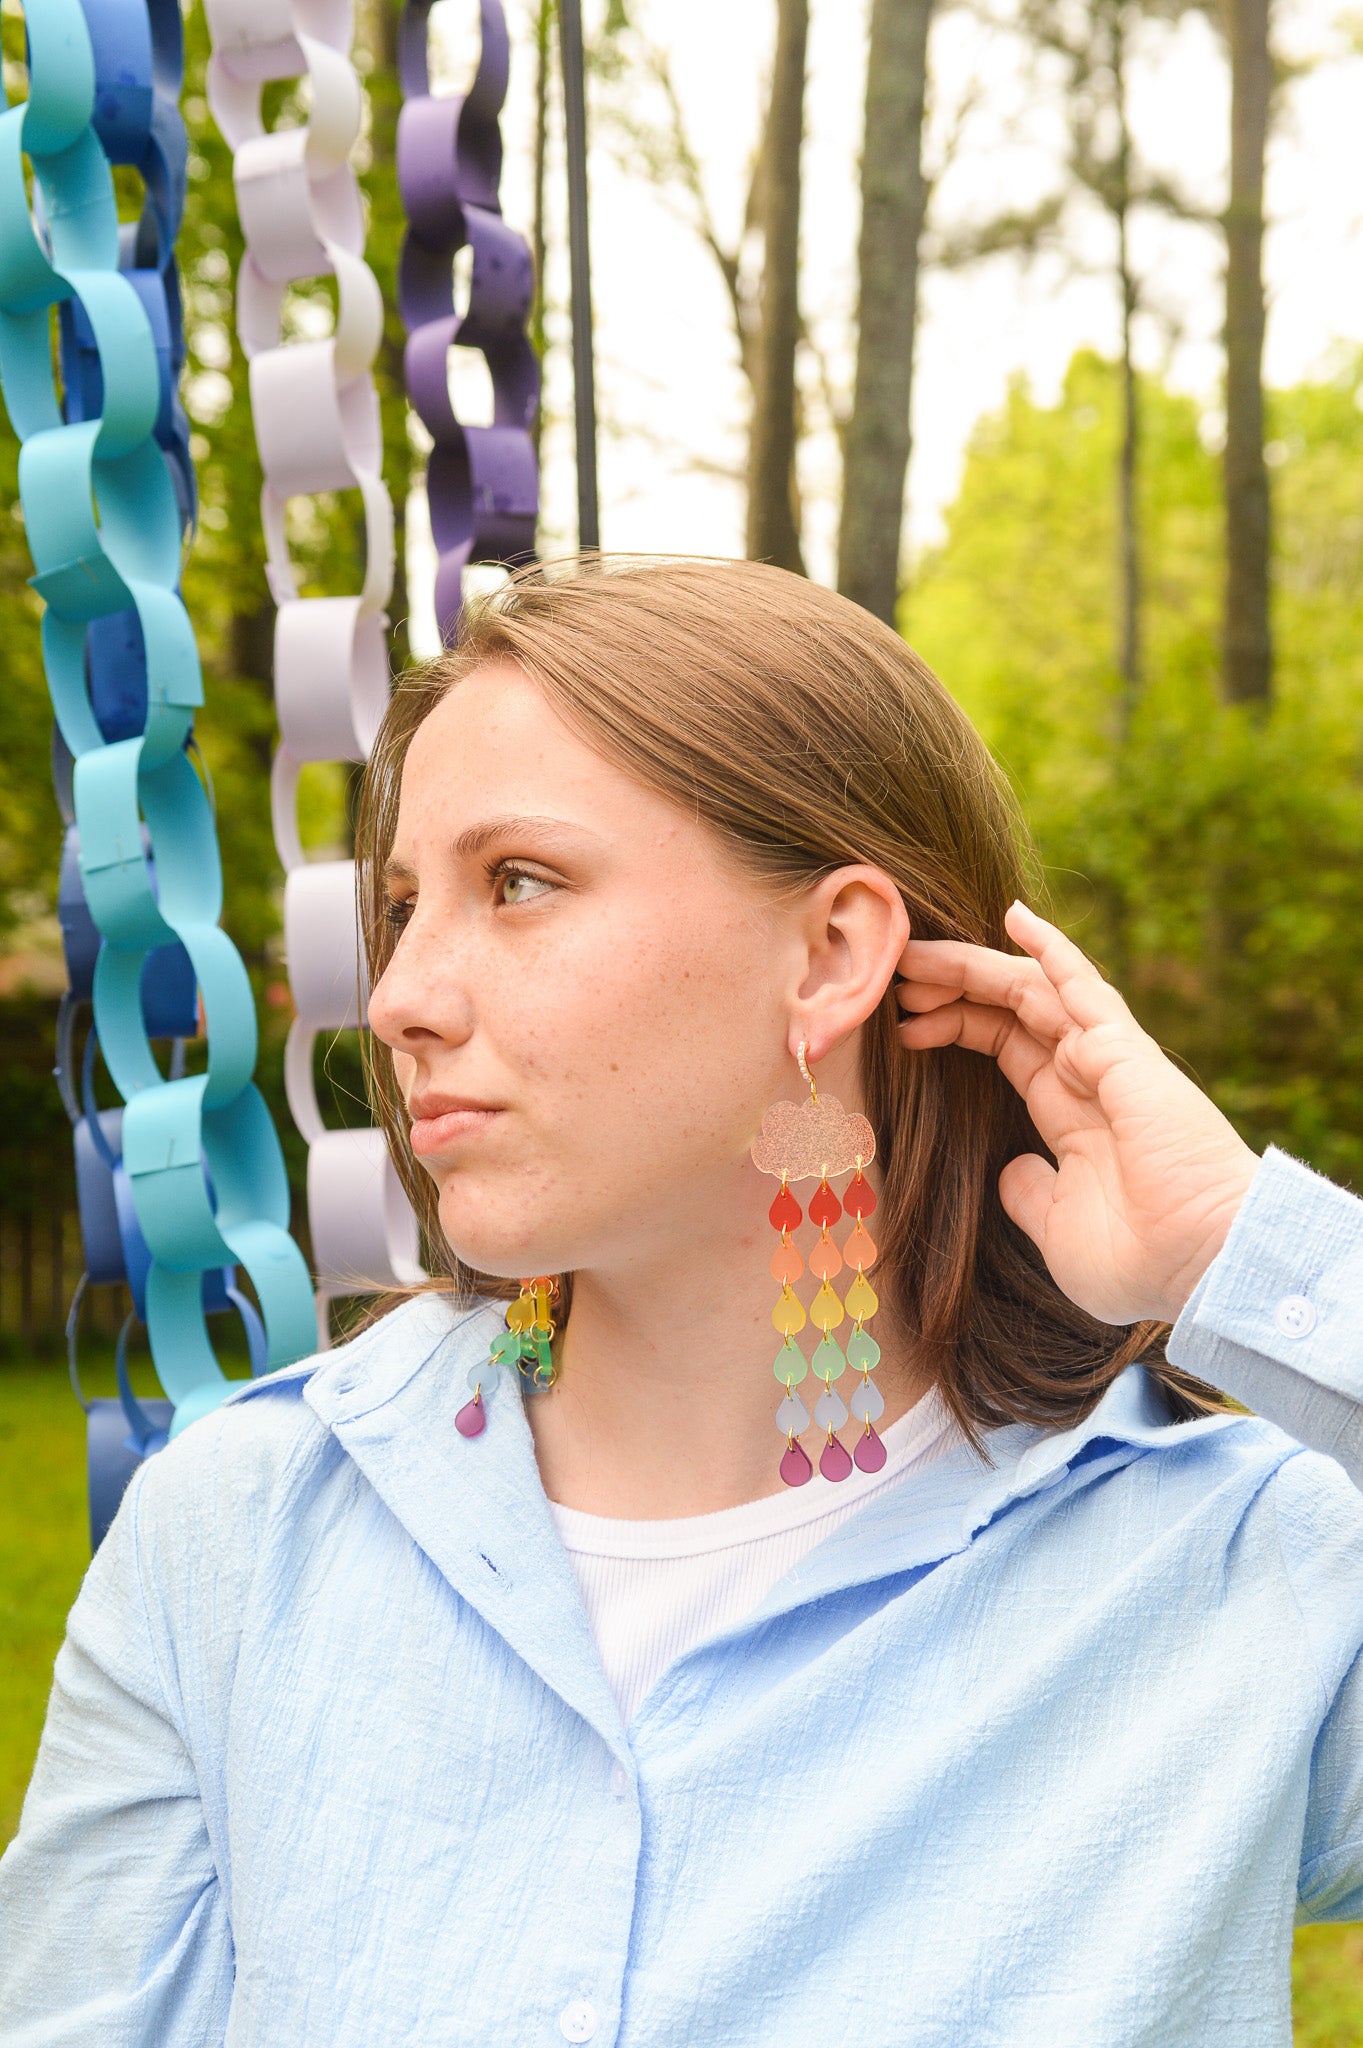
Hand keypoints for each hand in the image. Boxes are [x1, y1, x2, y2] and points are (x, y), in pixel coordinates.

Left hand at [896, 902, 1259, 1324]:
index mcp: (1074, 1117)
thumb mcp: (1058, 1229)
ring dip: (972, 967)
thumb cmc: (1142, 1263)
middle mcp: (1091, 1077)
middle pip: (1009, 1009)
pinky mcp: (1124, 1053)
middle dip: (952, 986)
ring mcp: (1109, 1059)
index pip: (1006, 1046)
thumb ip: (1030, 1194)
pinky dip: (1051, 949)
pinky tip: (1014, 916)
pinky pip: (1082, 987)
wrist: (1205, 1268)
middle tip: (896, 970)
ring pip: (1031, 990)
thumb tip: (1010, 1168)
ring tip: (917, 951)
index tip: (903, 1025)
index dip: (955, 1026)